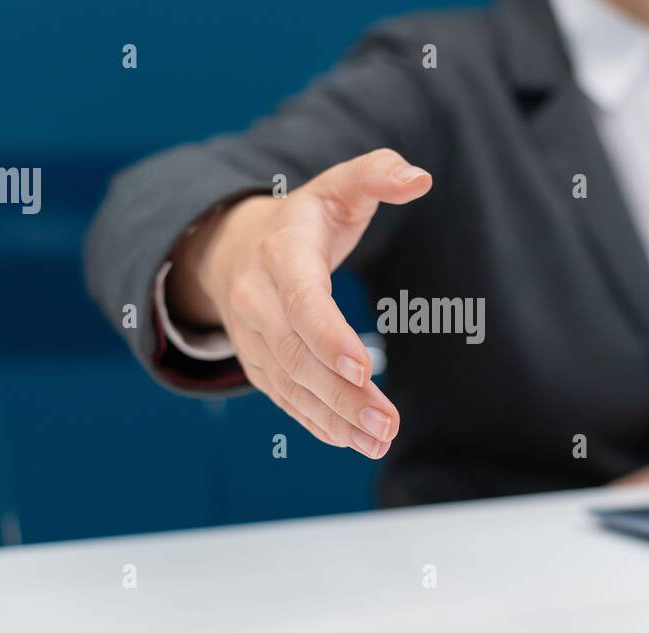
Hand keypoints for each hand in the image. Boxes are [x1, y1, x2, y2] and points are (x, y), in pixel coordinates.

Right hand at [167, 149, 432, 458]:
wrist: (230, 249)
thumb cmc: (302, 219)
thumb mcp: (337, 186)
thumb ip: (377, 174)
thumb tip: (418, 178)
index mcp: (281, 253)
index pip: (303, 301)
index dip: (329, 337)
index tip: (364, 368)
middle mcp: (257, 299)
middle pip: (299, 355)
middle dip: (343, 394)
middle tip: (387, 423)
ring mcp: (253, 337)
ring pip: (292, 385)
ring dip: (336, 418)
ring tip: (379, 440)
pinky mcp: (258, 365)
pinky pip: (286, 400)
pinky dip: (319, 424)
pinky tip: (354, 441)